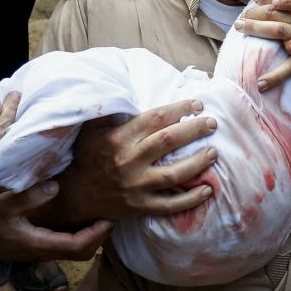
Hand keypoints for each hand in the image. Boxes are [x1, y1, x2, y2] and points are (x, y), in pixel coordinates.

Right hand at [0, 182, 112, 261]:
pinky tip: (87, 217)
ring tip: (104, 215)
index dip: (96, 234)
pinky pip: (71, 246)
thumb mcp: (6, 205)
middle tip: (112, 216)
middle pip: (83, 253)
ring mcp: (47, 251)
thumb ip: (29, 196)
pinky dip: (84, 235)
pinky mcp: (45, 246)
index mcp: (41, 244)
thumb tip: (55, 187)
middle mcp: (47, 251)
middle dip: (100, 237)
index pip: (77, 245)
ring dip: (94, 237)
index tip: (109, 218)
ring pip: (78, 251)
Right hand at [52, 99, 218, 224]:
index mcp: (119, 138)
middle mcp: (128, 161)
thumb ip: (109, 109)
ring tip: (214, 152)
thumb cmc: (88, 157)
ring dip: (197, 162)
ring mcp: (135, 186)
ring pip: (173, 174)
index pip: (155, 118)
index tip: (198, 104)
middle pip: (168, 141)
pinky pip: (169, 205)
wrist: (76, 195)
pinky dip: (190, 199)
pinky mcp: (140, 207)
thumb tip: (120, 83)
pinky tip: (207, 190)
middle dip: (194, 130)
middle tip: (212, 124)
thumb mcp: (91, 130)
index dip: (180, 109)